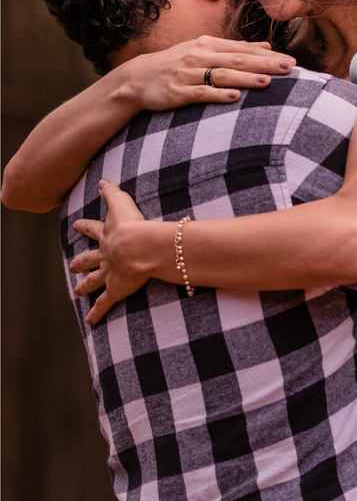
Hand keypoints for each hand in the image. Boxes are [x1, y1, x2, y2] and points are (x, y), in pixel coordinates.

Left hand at [69, 180, 155, 323]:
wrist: (140, 247)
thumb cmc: (135, 225)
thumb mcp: (123, 203)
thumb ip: (113, 192)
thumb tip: (102, 179)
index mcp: (108, 236)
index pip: (93, 230)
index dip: (84, 227)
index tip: (76, 226)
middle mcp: (105, 255)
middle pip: (88, 260)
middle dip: (79, 262)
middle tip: (71, 266)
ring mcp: (109, 273)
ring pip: (93, 281)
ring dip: (85, 286)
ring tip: (77, 292)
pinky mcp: (116, 289)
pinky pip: (105, 303)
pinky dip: (97, 312)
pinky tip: (91, 321)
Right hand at [121, 35, 293, 110]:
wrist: (137, 78)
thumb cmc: (177, 64)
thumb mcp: (204, 51)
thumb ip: (236, 49)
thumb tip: (267, 45)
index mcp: (208, 45)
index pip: (243, 49)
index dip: (268, 55)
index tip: (292, 61)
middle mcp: (199, 56)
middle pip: (237, 60)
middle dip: (265, 64)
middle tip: (289, 68)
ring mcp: (187, 74)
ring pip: (221, 75)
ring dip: (245, 78)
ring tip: (267, 81)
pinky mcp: (176, 92)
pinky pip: (200, 93)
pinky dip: (217, 94)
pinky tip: (234, 96)